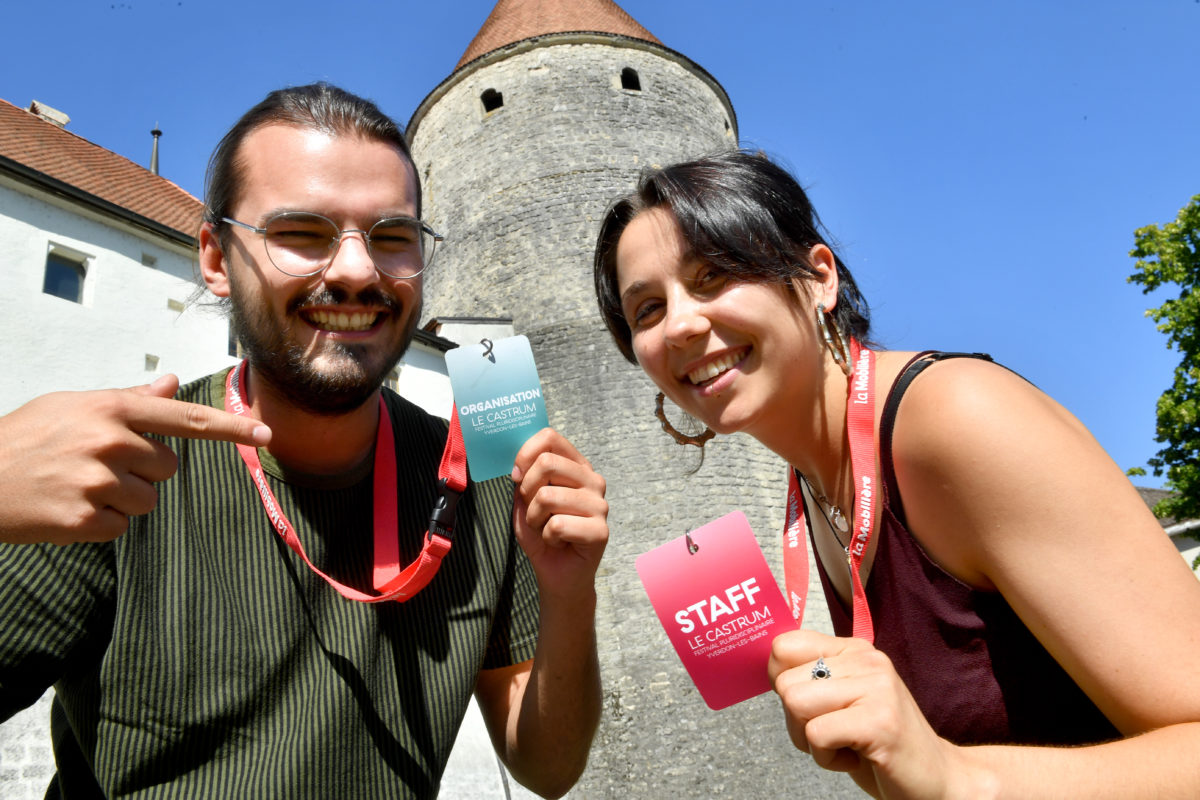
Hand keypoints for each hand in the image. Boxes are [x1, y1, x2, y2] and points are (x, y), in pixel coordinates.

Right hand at [0, 375, 270, 544]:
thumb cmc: (25, 438)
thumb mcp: (72, 406)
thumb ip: (128, 400)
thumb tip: (170, 383)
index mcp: (110, 409)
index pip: (184, 418)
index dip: (230, 427)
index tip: (266, 433)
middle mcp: (110, 442)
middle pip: (168, 466)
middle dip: (142, 470)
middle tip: (96, 465)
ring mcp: (99, 482)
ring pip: (148, 498)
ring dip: (123, 498)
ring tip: (78, 486)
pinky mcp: (87, 519)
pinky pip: (122, 525)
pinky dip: (101, 522)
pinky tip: (69, 507)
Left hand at [510, 428, 607, 600]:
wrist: (558, 575)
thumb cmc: (543, 535)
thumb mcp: (524, 502)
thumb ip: (523, 479)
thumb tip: (519, 468)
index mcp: (576, 467)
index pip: (550, 438)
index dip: (525, 453)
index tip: (516, 476)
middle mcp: (592, 480)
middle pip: (547, 464)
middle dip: (527, 491)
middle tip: (533, 511)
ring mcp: (600, 504)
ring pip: (548, 496)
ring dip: (535, 519)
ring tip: (545, 529)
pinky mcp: (601, 530)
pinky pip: (557, 524)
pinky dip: (547, 537)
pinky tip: (558, 542)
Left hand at [768, 629, 966, 799]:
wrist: (937, 778)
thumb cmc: (877, 742)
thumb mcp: (841, 700)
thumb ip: (809, 679)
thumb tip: (766, 665)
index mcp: (854, 650)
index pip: (784, 644)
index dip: (780, 680)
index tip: (806, 704)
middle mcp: (867, 660)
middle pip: (785, 682)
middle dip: (797, 721)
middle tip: (834, 734)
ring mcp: (876, 688)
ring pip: (796, 704)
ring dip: (810, 739)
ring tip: (845, 743)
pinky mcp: (880, 721)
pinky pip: (816, 734)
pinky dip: (827, 758)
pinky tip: (856, 757)